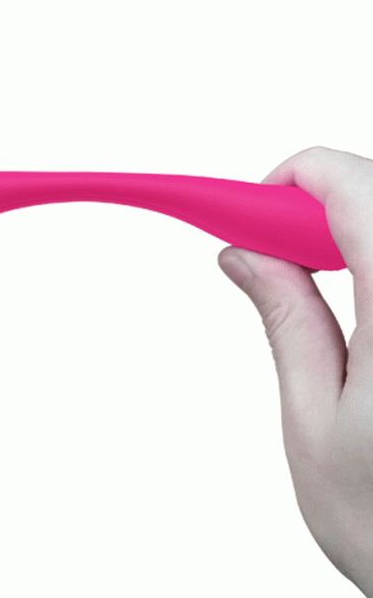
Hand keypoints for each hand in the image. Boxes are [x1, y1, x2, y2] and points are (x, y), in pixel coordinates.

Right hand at [218, 146, 372, 596]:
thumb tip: (242, 258)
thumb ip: (285, 321)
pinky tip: (358, 302)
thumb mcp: (315, 420)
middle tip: (272, 261)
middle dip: (312, 211)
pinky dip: (371, 261)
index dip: (292, 182)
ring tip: (312, 289)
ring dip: (345, 236)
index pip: (355, 188)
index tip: (250, 216)